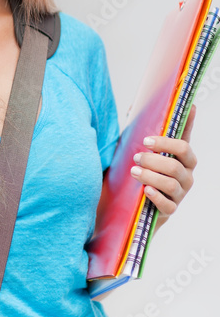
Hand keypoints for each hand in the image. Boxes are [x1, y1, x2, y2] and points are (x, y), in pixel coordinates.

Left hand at [130, 104, 197, 230]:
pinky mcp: (171, 209)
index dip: (172, 136)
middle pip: (176, 163)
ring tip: (134, 171)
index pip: (184, 141)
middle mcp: (185, 174)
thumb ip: (139, 130)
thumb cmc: (141, 170)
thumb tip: (132, 107)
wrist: (135, 203)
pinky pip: (168, 204)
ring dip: (151, 176)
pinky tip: (146, 190)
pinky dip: (157, 196)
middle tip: (137, 156)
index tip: (150, 137)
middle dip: (155, 159)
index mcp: (181, 156)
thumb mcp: (140, 150)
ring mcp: (180, 192)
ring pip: (171, 183)